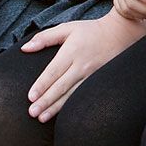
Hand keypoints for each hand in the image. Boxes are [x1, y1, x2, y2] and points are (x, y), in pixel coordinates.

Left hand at [22, 10, 145, 120]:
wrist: (120, 33)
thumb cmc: (90, 31)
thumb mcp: (67, 28)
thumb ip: (45, 38)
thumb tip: (25, 48)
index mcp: (72, 51)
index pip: (54, 71)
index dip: (42, 85)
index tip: (30, 97)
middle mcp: (82, 64)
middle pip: (60, 86)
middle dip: (45, 101)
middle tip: (32, 112)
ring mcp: (92, 75)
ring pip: (71, 95)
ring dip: (56, 108)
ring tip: (42, 118)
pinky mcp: (98, 81)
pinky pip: (82, 96)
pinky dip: (71, 106)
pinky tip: (62, 115)